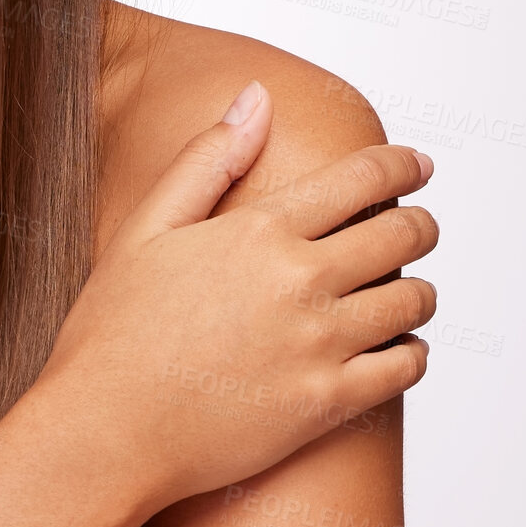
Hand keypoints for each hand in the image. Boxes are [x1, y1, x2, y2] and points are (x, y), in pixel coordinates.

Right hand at [36, 80, 437, 520]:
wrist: (106, 428)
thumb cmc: (114, 327)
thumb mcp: (148, 224)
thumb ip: (208, 158)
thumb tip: (255, 98)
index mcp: (258, 232)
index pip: (359, 180)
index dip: (399, 164)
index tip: (415, 162)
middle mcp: (300, 283)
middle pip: (400, 236)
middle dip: (419, 222)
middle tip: (417, 222)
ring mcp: (319, 346)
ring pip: (411, 302)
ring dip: (418, 286)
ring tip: (403, 285)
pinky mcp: (328, 405)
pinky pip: (405, 369)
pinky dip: (414, 350)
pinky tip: (395, 345)